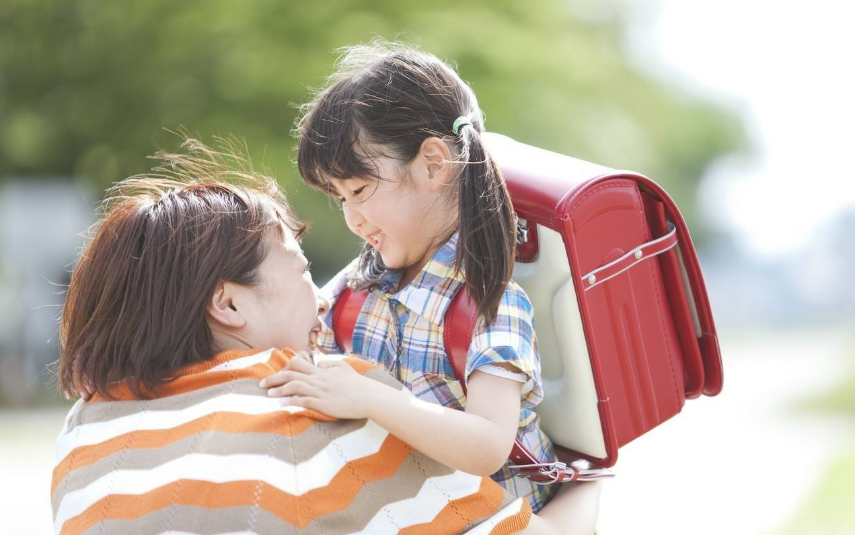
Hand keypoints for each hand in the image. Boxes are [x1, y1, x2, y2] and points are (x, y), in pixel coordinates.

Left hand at [259, 354, 384, 418]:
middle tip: (261, 384)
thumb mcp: (343, 367)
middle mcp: (318, 379)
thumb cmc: (358, 384)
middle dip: (274, 378)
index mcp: (322, 371)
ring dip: (279, 390)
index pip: (298, 364)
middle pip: (291, 374)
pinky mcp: (323, 403)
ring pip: (294, 386)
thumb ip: (329, 364)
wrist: (368, 396)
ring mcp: (320, 391)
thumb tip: (318, 364)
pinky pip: (303, 400)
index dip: (285, 368)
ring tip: (268, 394)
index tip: (277, 374)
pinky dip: (290, 401)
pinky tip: (281, 403)